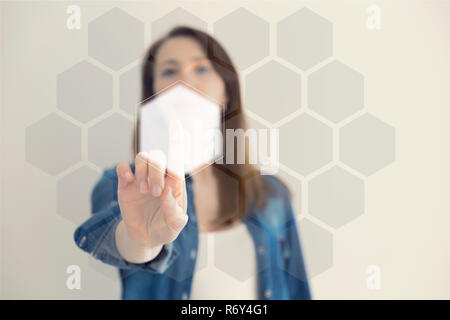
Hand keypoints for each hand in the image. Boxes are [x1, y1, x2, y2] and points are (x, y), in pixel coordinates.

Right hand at [115, 123, 187, 248]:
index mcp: (175, 183)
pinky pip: (123, 167)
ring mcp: (142, 179)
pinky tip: (129, 180)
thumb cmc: (165, 229)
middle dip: (156, 173)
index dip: (177, 142)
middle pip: (159, 158)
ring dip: (143, 171)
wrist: (144, 238)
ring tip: (144, 191)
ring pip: (142, 157)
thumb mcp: (174, 227)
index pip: (178, 160)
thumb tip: (167, 190)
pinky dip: (125, 170)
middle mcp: (159, 176)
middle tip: (154, 193)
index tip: (177, 125)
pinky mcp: (126, 184)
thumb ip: (173, 211)